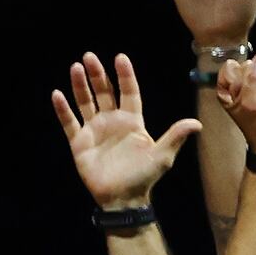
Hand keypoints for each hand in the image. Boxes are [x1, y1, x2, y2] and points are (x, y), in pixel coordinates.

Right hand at [50, 52, 199, 207]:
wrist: (122, 198)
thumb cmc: (144, 177)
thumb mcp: (162, 156)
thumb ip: (175, 136)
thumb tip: (197, 123)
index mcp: (133, 122)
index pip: (129, 93)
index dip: (125, 76)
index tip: (120, 57)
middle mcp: (113, 122)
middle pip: (104, 92)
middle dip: (97, 74)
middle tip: (90, 56)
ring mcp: (95, 130)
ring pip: (86, 102)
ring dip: (80, 85)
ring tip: (75, 67)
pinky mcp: (79, 142)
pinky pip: (69, 122)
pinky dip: (63, 109)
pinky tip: (57, 94)